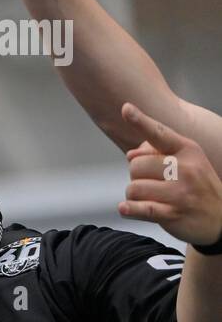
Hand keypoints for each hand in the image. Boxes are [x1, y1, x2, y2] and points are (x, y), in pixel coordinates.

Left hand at [118, 103, 221, 246]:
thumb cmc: (196, 185)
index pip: (159, 133)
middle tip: (152, 182)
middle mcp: (186, 169)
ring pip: (133, 187)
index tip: (125, 108)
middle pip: (135, 165)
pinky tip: (126, 208)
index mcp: (187, 150)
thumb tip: (131, 155)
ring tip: (150, 197)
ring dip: (134, 194)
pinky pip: (140, 207)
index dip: (140, 121)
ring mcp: (180, 192)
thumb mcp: (186, 162)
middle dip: (136, 175)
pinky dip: (129, 208)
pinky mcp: (173, 214)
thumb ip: (157, 152)